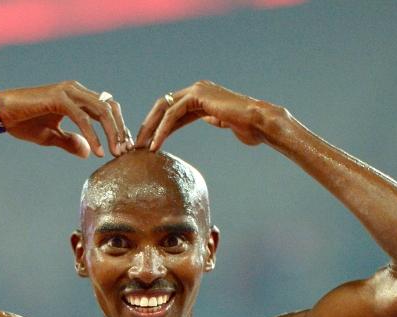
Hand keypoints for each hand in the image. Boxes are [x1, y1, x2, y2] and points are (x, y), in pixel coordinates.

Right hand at [0, 81, 132, 157]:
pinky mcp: (59, 98)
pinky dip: (92, 135)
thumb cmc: (24, 123)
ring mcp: (68, 92)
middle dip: (120, 130)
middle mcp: (76, 91)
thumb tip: (87, 153)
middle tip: (125, 152)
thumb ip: (70, 142)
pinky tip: (97, 151)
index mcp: (77, 98)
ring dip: (111, 133)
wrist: (2, 114)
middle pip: (109, 107)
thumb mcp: (52, 137)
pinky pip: (82, 118)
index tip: (123, 148)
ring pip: (100, 110)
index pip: (107, 109)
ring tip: (115, 153)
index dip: (118, 127)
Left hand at [135, 80, 283, 151]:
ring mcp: (197, 90)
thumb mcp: (225, 122)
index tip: (147, 144)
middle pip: (163, 106)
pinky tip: (155, 145)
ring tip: (141, 148)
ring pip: (164, 108)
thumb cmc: (248, 127)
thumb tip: (209, 118)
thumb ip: (213, 118)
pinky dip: (162, 130)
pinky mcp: (198, 96)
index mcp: (200, 96)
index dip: (157, 126)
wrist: (260, 122)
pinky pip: (173, 114)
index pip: (171, 110)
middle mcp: (197, 89)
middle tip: (136, 145)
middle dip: (148, 126)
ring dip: (150, 129)